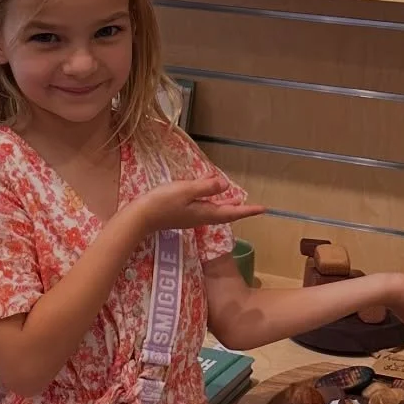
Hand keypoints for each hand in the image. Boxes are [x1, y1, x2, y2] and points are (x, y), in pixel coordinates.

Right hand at [130, 176, 265, 237]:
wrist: (140, 218)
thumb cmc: (162, 202)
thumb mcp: (186, 190)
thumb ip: (206, 187)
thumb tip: (225, 185)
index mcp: (205, 213)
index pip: (232, 212)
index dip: (248, 210)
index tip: (263, 209)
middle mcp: (201, 217)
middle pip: (225, 213)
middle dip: (239, 208)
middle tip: (253, 206)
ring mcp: (191, 217)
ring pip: (215, 210)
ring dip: (226, 204)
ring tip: (234, 197)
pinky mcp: (182, 214)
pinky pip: (203, 207)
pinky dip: (211, 200)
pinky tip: (208, 193)